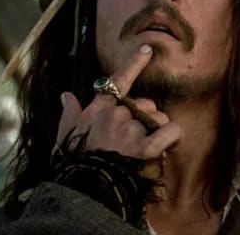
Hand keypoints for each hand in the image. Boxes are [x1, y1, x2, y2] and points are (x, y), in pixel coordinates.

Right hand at [55, 45, 181, 160]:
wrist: (83, 191)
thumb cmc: (75, 163)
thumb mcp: (65, 136)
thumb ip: (69, 113)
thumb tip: (65, 95)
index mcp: (100, 108)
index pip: (119, 79)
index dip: (135, 63)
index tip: (147, 49)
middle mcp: (117, 114)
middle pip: (146, 104)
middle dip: (147, 118)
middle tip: (138, 138)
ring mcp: (131, 129)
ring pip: (160, 118)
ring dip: (160, 129)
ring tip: (148, 147)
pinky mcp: (145, 147)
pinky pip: (170, 132)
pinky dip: (173, 137)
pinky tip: (169, 144)